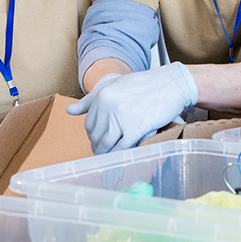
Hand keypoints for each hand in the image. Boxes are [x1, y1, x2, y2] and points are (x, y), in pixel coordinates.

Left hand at [66, 62, 197, 154]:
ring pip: (106, 144)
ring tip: (108, 158)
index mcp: (101, 96)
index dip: (92, 135)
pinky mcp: (136, 129)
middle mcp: (108, 107)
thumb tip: (70, 111)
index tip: (97, 140)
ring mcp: (122, 118)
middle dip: (98, 146)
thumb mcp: (115, 84)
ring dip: (105, 154)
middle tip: (102, 152)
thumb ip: (91, 99)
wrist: (170, 84)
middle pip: (96, 136)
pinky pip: (122, 148)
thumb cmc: (145, 84)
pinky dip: (119, 156)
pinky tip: (121, 158)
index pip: (89, 124)